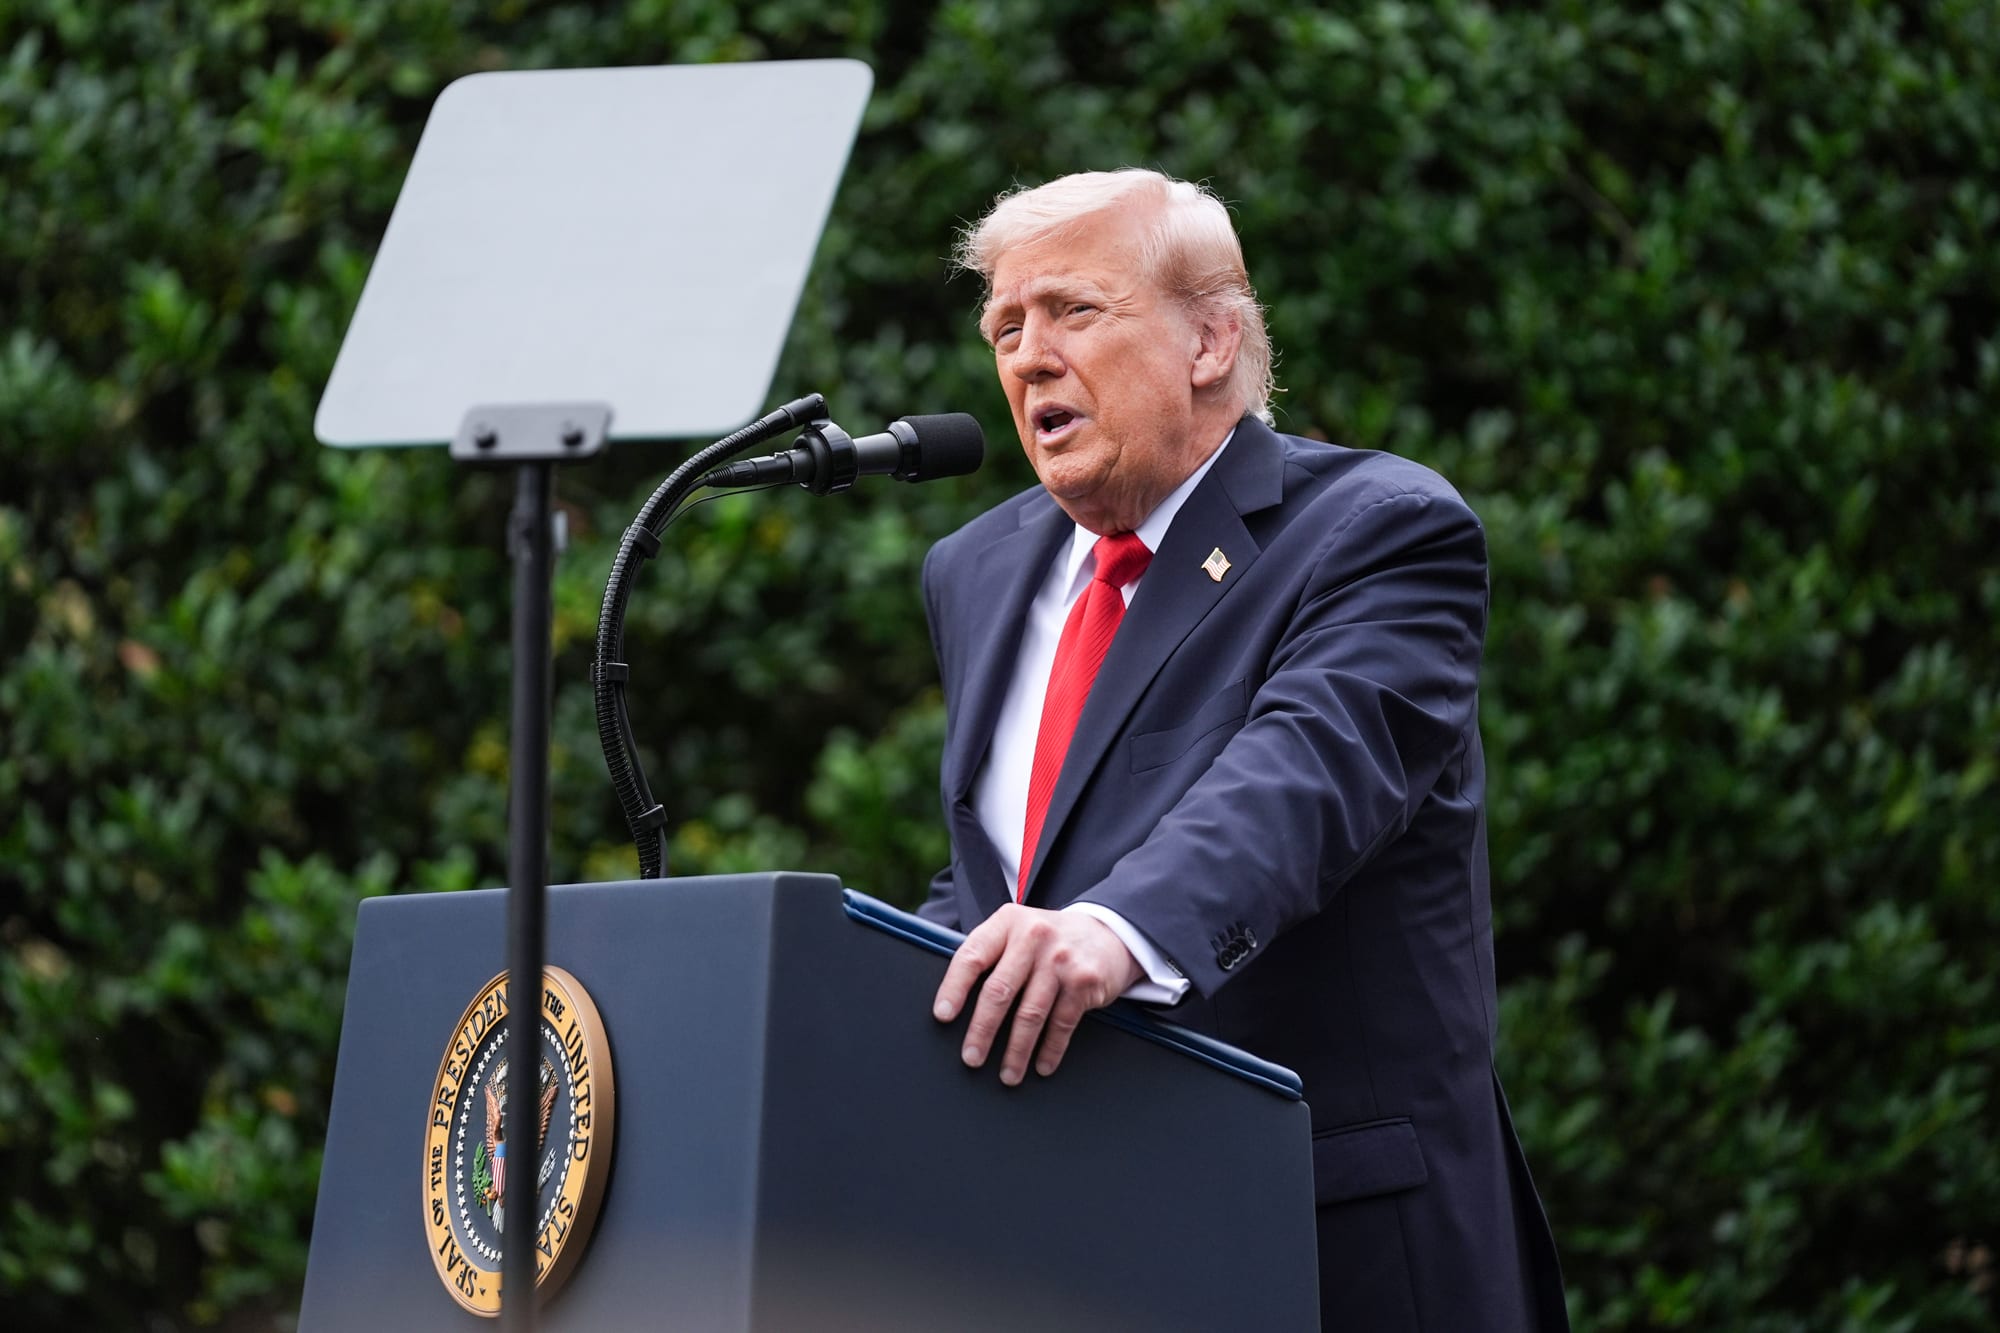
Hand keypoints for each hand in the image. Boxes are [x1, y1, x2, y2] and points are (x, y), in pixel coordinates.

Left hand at [932, 904, 1143, 1084]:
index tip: (942, 1016)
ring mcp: (1061, 959)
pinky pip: (1061, 1023)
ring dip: (1016, 1051)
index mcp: (1007, 922)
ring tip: (1007, 1074)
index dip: (954, 988)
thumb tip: (953, 1001)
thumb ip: (991, 955)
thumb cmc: (1049, 940)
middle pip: (999, 991)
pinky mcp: (1084, 981)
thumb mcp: (1018, 932)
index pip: (972, 956)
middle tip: (971, 1057)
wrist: (1107, 933)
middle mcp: (1033, 937)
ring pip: (1030, 1014)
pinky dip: (1050, 1050)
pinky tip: (1041, 1065)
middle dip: (982, 1030)